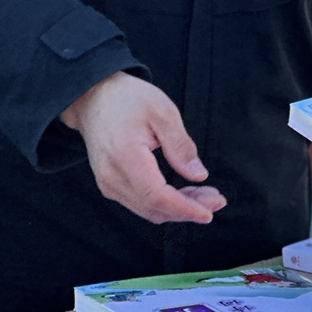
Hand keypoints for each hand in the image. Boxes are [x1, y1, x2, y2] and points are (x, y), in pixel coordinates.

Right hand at [60, 72, 226, 224]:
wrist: (94, 98)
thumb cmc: (129, 99)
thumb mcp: (163, 111)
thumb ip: (180, 145)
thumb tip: (199, 175)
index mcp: (125, 157)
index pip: (157, 197)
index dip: (185, 209)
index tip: (210, 212)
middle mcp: (111, 177)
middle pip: (155, 208)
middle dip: (188, 210)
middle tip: (217, 201)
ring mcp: (108, 184)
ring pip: (149, 210)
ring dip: (179, 208)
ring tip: (207, 196)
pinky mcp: (110, 185)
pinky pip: (141, 203)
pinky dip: (165, 203)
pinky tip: (186, 193)